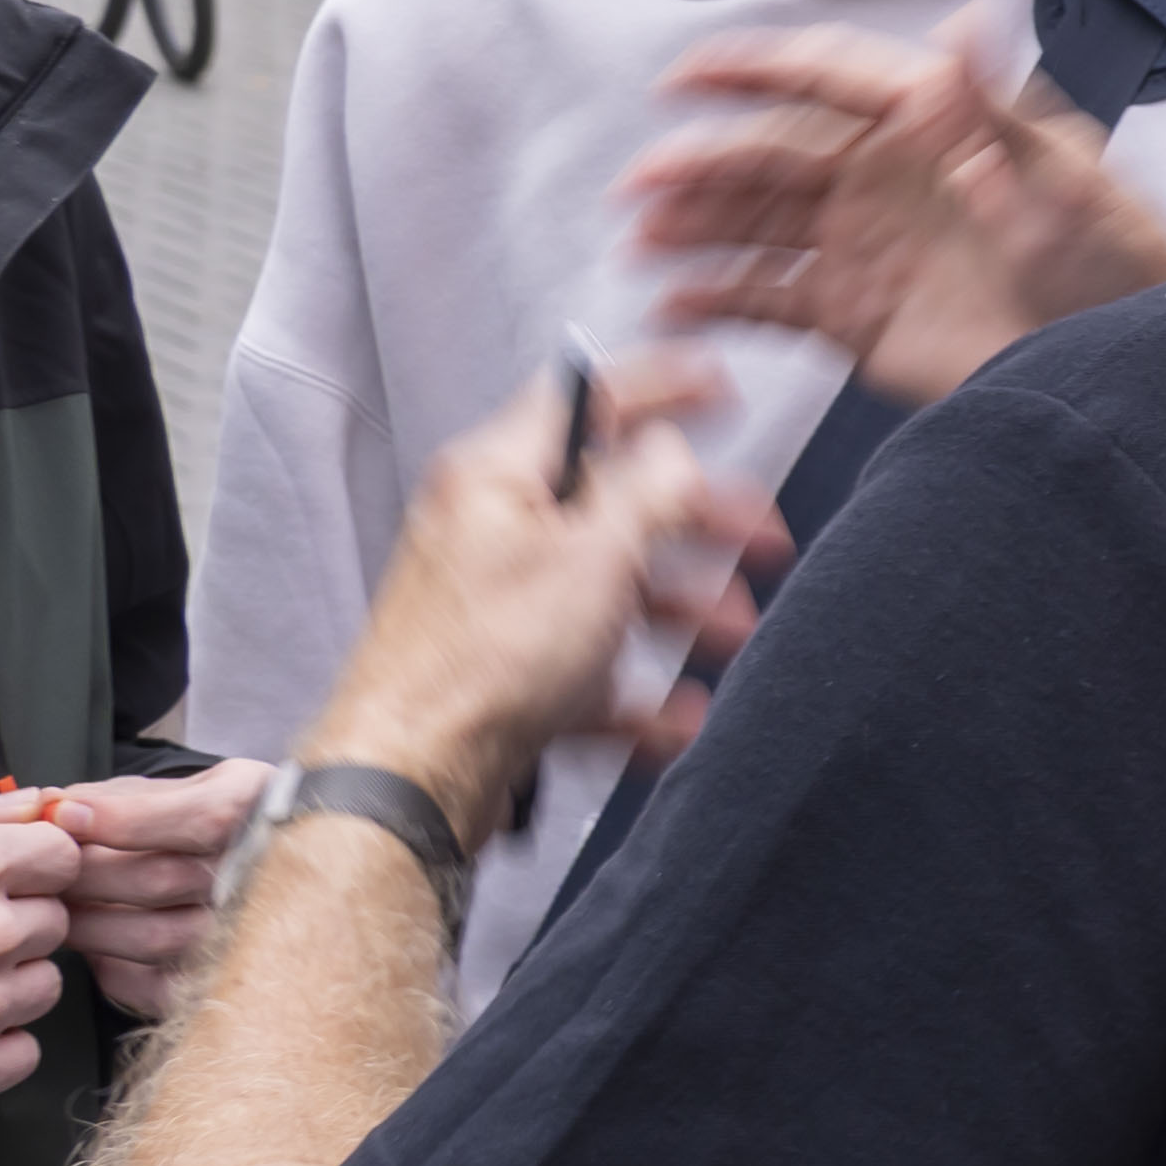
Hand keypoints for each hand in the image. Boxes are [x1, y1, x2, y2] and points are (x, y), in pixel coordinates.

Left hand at [32, 759, 270, 1022]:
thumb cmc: (205, 828)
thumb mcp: (180, 789)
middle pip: (162, 880)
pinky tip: (96, 940)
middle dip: (84, 871)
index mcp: (258, 812)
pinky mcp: (213, 986)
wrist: (259, 881)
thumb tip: (53, 807)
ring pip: (153, 936)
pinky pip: (152, 984)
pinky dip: (107, 964)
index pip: (203, 819)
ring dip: (87, 921)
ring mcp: (244, 939)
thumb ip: (121, 795)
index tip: (64, 814)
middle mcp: (264, 879)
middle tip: (42, 866)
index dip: (126, 819)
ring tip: (60, 903)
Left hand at [307, 365, 779, 841]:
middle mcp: (489, 532)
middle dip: (695, 527)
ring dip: (679, 613)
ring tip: (727, 633)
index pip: (589, 399)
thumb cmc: (475, 667)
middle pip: (614, 505)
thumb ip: (647, 491)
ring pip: (606, 591)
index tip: (717, 388)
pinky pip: (586, 669)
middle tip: (753, 535)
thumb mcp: (592, 554)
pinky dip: (637, 691)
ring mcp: (495, 607)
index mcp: (497, 477)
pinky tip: (673, 715)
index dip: (662, 387)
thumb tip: (674, 452)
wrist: (412, 778)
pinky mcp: (501, 676)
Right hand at [626, 6, 1165, 409]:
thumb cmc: (1112, 266)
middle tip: (642, 183)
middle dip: (702, 164)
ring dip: (696, 227)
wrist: (1118, 370)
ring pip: (759, 224)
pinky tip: (675, 302)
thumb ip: (994, 109)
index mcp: (929, 123)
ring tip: (643, 243)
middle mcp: (883, 178)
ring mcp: (863, 245)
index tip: (686, 77)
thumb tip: (966, 21)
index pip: (827, 78)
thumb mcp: (1064, 183)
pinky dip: (721, 299)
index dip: (753, 71)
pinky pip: (772, 298)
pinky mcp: (855, 313)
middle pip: (774, 155)